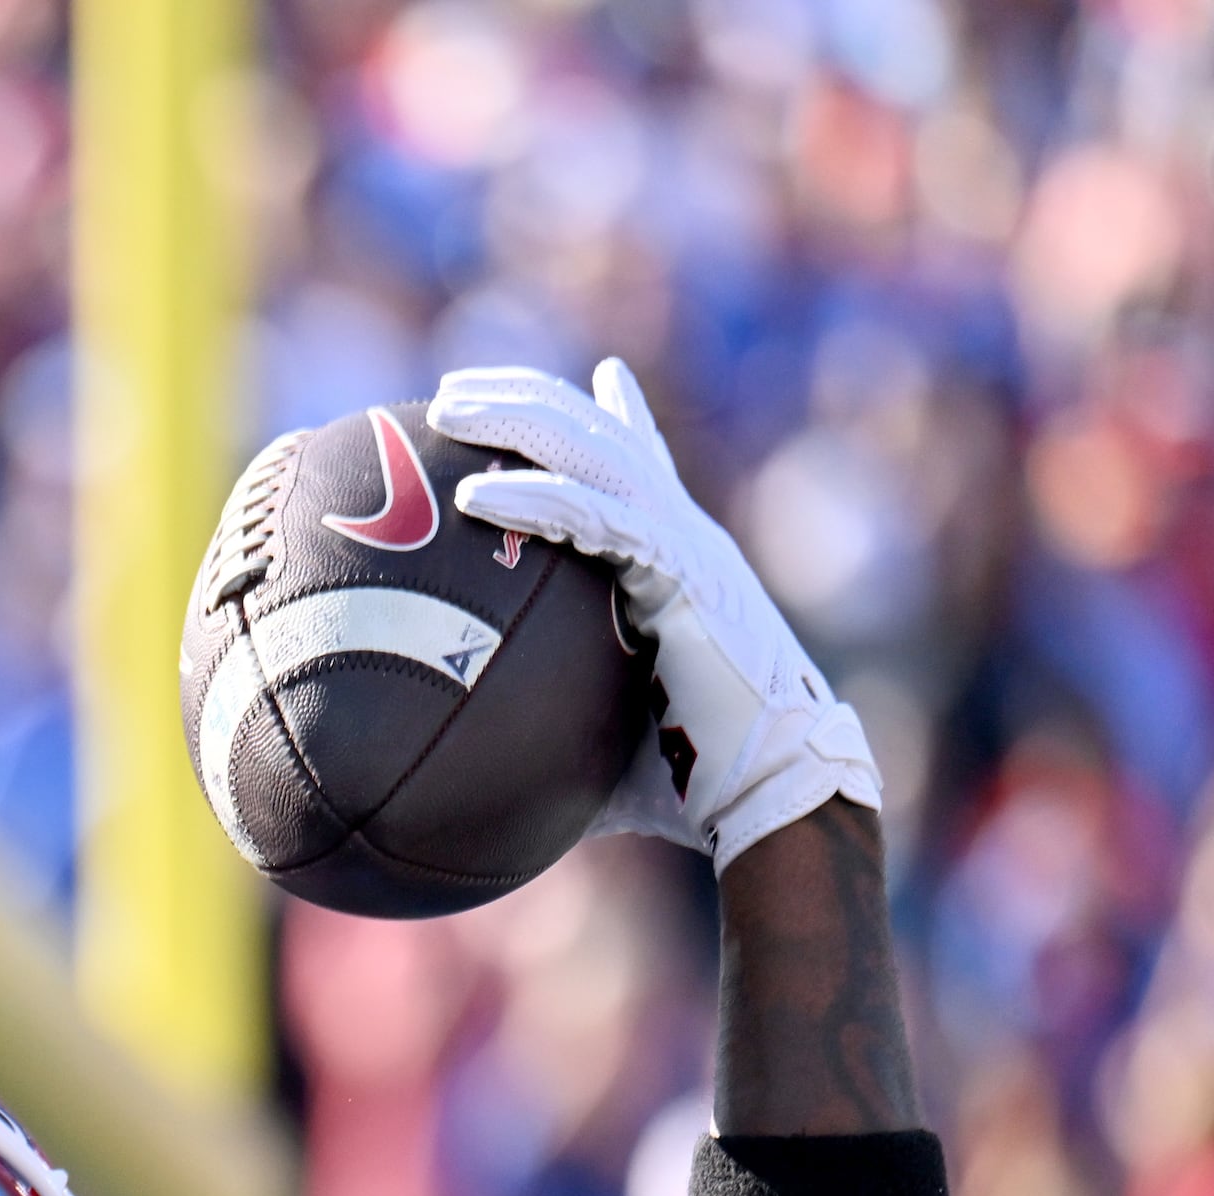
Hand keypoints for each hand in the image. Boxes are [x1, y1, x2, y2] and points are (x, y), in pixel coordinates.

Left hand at [427, 359, 881, 870]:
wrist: (767, 797)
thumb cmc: (686, 788)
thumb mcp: (599, 735)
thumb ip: (546, 720)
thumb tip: (465, 766)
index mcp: (678, 562)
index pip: (644, 468)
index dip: (618, 417)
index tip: (597, 379)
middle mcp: (686, 537)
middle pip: (600, 435)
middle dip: (527, 402)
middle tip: (453, 392)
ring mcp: (688, 547)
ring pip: (596, 452)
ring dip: (518, 422)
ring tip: (445, 409)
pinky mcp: (685, 574)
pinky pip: (601, 517)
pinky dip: (537, 498)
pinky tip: (474, 494)